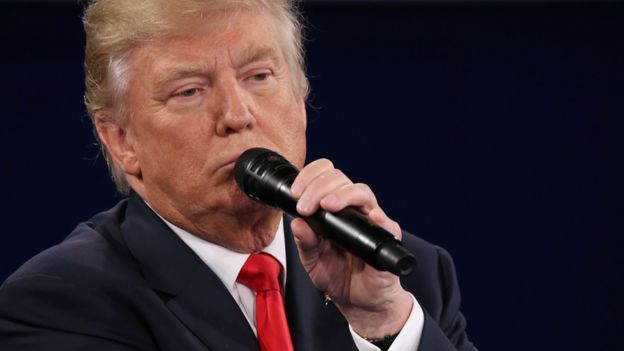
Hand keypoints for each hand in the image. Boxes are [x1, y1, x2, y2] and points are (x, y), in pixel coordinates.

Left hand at [289, 158, 412, 338]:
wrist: (358, 301)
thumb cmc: (337, 276)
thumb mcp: (311, 260)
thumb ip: (305, 242)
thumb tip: (296, 223)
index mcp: (333, 209)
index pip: (324, 177)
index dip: (309, 177)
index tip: (295, 193)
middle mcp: (352, 209)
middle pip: (340, 179)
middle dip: (318, 187)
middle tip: (305, 205)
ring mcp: (370, 221)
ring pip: (362, 192)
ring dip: (342, 194)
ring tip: (327, 205)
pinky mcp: (386, 236)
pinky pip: (386, 222)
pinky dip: (378, 217)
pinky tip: (370, 217)